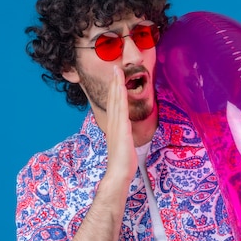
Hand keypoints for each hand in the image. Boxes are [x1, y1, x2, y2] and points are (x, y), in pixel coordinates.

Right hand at [104, 66, 137, 182]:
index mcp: (114, 125)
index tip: (115, 78)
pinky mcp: (122, 130)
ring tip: (117, 72)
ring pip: (116, 101)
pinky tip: (122, 89)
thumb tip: (127, 131)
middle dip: (114, 83)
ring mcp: (117, 125)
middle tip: (114, 67)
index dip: (114, 90)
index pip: (114, 104)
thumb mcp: (124, 143)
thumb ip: (124, 134)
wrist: (119, 172)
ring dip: (116, 86)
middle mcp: (113, 123)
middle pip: (113, 99)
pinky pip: (122, 110)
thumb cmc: (123, 161)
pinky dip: (121, 98)